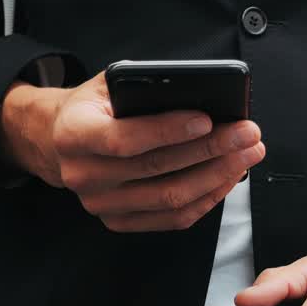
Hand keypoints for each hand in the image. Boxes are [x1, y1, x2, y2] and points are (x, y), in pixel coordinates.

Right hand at [0, 72, 264, 231]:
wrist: (59, 140)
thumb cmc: (94, 107)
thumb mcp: (106, 84)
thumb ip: (143, 88)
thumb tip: (200, 92)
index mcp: (74, 134)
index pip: (124, 139)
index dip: (168, 130)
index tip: (209, 118)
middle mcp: (83, 175)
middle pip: (156, 169)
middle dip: (210, 149)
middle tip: (247, 133)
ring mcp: (101, 205)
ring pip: (170, 198)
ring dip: (217, 176)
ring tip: (247, 154)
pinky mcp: (118, 222)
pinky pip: (172, 218)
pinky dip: (206, 199)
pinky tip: (228, 177)